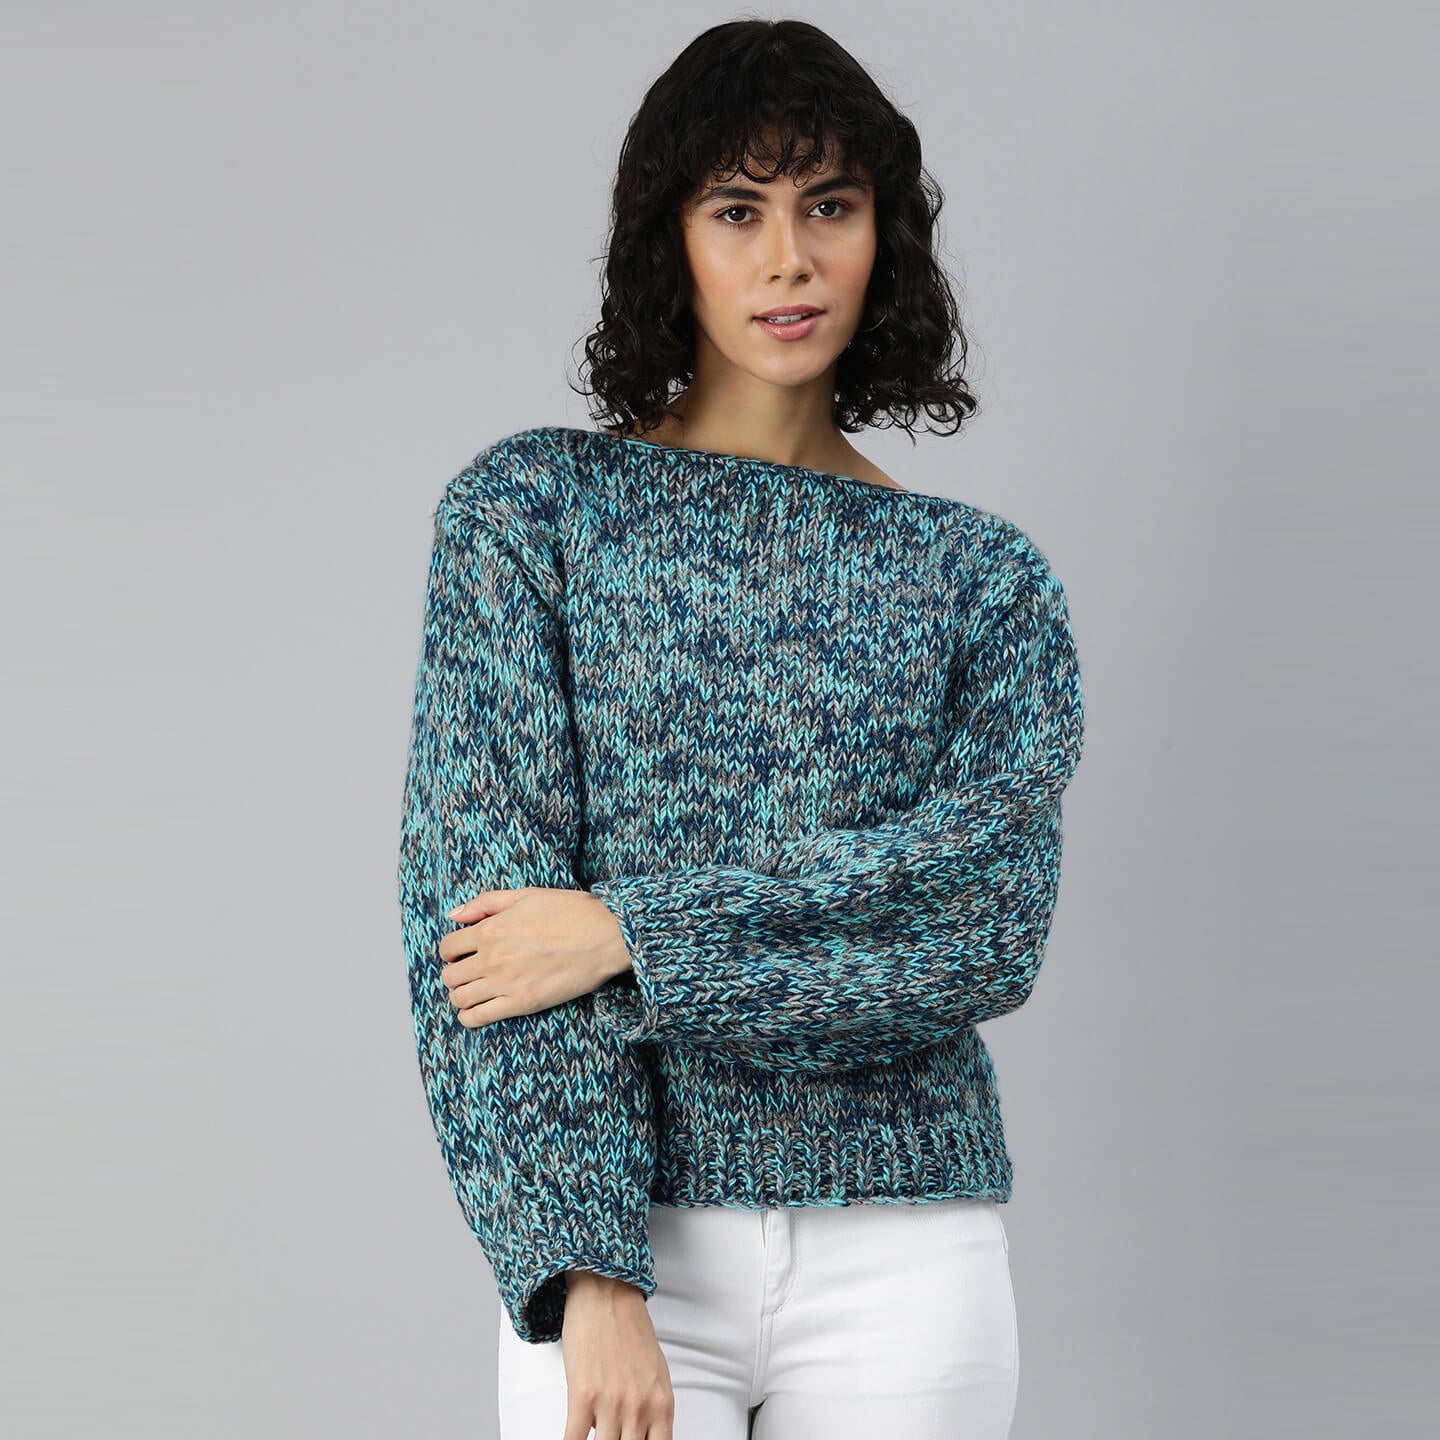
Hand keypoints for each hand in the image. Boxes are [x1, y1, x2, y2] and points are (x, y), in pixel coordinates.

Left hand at [437, 888, 631, 1029]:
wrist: (605, 935)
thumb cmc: (570, 911)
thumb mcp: (526, 896)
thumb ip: (486, 903)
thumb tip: (454, 915)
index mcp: (490, 929)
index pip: (447, 947)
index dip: (451, 951)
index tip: (462, 953)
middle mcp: (492, 958)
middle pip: (450, 976)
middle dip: (455, 973)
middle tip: (470, 972)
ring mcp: (506, 983)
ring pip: (459, 999)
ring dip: (462, 996)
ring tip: (475, 991)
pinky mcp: (522, 1003)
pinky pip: (478, 1018)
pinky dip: (470, 1017)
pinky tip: (478, 1010)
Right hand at [562, 1273, 673, 1439]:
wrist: (606, 1291)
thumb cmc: (630, 1326)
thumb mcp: (655, 1371)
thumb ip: (652, 1407)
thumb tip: (640, 1433)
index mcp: (661, 1403)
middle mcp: (639, 1407)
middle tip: (612, 1438)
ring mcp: (611, 1403)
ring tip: (592, 1434)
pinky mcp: (582, 1395)